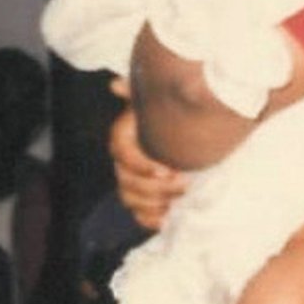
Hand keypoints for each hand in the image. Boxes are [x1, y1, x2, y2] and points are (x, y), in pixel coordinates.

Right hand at [108, 77, 186, 228]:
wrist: (187, 133)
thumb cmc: (170, 114)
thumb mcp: (157, 101)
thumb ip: (139, 92)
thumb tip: (116, 84)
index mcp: (124, 136)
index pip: (121, 152)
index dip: (141, 164)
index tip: (168, 169)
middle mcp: (122, 161)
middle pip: (126, 180)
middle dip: (154, 187)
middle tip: (184, 184)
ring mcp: (130, 180)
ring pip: (129, 198)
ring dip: (153, 203)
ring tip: (178, 201)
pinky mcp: (142, 197)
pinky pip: (137, 213)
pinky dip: (149, 219)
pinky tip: (168, 218)